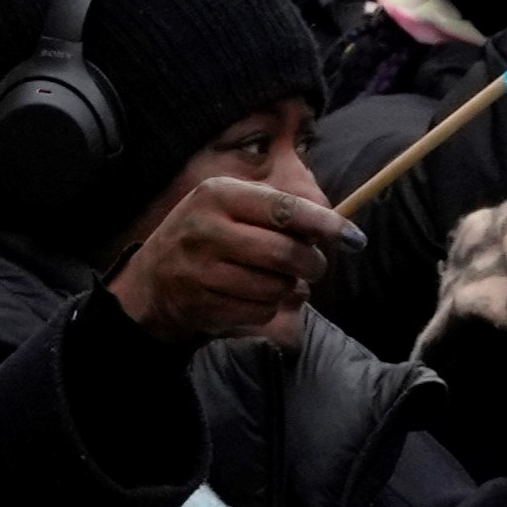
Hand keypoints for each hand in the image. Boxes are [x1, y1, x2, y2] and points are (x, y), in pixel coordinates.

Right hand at [105, 145, 333, 347]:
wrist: (152, 281)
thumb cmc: (205, 235)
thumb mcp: (229, 206)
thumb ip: (277, 210)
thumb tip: (336, 224)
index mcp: (219, 194)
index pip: (284, 209)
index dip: (325, 224)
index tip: (355, 238)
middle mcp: (208, 228)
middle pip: (285, 253)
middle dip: (311, 265)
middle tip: (313, 267)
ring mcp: (203, 269)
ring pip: (276, 286)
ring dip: (288, 289)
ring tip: (277, 280)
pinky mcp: (205, 304)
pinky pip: (260, 311)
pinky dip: (269, 308)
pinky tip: (254, 296)